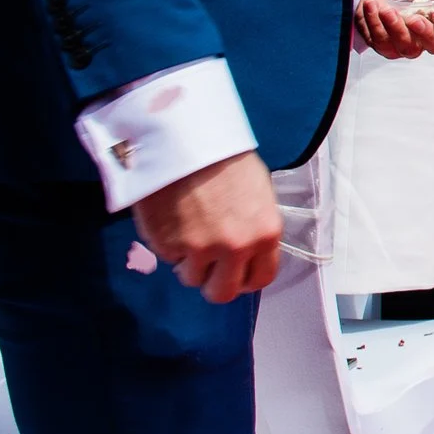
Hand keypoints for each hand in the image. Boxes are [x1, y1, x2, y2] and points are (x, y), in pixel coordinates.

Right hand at [132, 152, 282, 303]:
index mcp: (266, 233)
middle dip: (214, 282)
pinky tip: (173, 218)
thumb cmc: (224, 159)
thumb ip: (255, 228)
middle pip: (223, 293)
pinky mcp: (167, 246)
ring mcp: (199, 249)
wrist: (185, 140)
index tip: (236, 274)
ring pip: (191, 278)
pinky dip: (168, 245)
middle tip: (206, 265)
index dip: (246, 279)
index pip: (261, 279)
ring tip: (187, 231)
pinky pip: (168, 258)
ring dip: (188, 262)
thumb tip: (249, 250)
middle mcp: (236, 247)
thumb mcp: (257, 192)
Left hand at [355, 0, 433, 56]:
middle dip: (425, 33)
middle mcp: (432, 33)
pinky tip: (374, 8)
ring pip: (410, 50)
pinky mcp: (388, 47)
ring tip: (386, 10)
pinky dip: (378, 27)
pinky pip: (386, 47)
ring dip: (397, 30)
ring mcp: (410, 43)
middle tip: (413, 17)